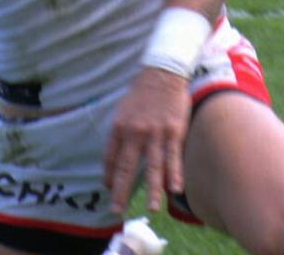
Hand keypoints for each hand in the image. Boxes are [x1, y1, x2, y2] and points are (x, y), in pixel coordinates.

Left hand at [103, 67, 191, 213]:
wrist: (163, 72)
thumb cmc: (142, 92)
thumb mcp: (123, 109)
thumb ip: (120, 132)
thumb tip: (116, 153)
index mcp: (119, 126)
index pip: (110, 158)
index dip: (109, 176)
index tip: (109, 189)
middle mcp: (134, 132)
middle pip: (126, 167)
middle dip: (121, 191)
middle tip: (117, 210)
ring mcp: (155, 133)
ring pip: (152, 167)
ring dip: (152, 190)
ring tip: (152, 209)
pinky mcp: (174, 131)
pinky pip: (173, 156)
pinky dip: (174, 174)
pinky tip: (174, 189)